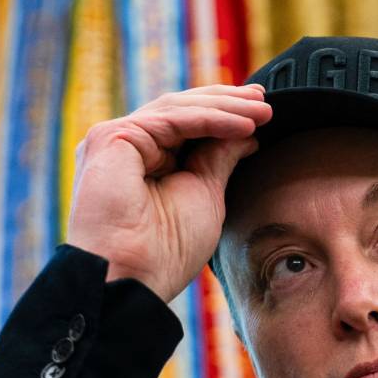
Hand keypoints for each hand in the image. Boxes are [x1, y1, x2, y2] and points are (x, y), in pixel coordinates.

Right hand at [66, 84, 271, 302]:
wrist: (134, 277)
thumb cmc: (166, 250)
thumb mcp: (206, 194)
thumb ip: (220, 159)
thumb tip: (246, 132)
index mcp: (145, 161)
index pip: (189, 125)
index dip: (225, 114)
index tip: (263, 112)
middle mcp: (127, 147)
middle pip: (182, 111)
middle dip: (227, 103)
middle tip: (265, 100)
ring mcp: (116, 139)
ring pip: (178, 110)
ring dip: (226, 108)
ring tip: (263, 111)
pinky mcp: (112, 138)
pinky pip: (172, 120)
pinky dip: (210, 120)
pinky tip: (243, 125)